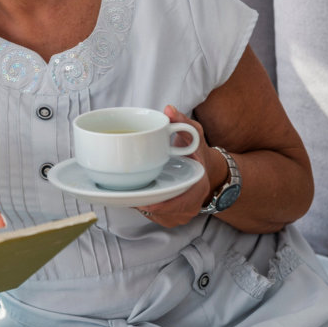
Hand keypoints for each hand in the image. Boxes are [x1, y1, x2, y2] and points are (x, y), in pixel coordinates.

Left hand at [131, 105, 211, 227]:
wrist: (205, 170)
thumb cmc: (197, 152)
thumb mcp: (193, 133)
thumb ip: (182, 121)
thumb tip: (169, 110)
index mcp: (198, 187)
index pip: (179, 203)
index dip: (159, 205)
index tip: (140, 201)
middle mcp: (191, 205)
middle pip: (162, 212)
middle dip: (141, 203)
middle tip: (122, 191)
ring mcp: (181, 214)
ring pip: (155, 215)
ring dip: (139, 204)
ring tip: (124, 190)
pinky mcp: (171, 217)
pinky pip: (153, 215)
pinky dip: (142, 206)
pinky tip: (132, 194)